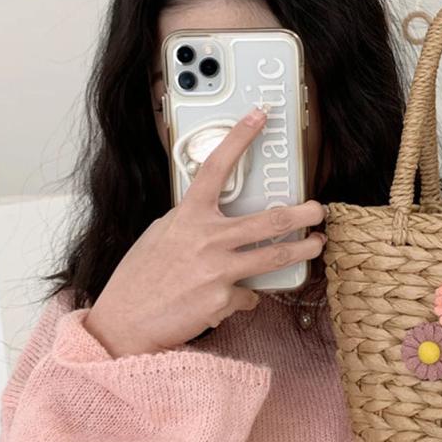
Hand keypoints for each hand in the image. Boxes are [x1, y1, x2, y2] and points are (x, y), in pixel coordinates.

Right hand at [84, 106, 327, 357]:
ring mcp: (217, 270)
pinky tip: (228, 299)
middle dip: (302, 213)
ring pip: (274, 256)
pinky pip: (248, 295)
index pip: (216, 168)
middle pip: (268, 220)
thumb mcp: (160, 235)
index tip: (258, 117)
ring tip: (316, 244)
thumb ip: (191, 222)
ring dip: (302, 249)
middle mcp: (206, 239)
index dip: (239, 139)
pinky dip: (244, 297)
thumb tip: (216, 219)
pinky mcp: (223, 300)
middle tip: (318, 210)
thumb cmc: (140, 279)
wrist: (123, 324)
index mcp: (188, 217)